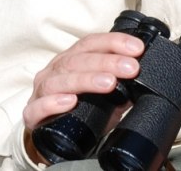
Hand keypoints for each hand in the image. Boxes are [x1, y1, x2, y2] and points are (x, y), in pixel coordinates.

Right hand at [23, 31, 144, 130]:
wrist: (52, 138)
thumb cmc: (79, 111)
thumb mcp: (105, 97)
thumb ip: (123, 87)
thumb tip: (148, 81)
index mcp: (71, 60)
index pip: (91, 43)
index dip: (114, 42)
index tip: (137, 49)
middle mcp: (55, 71)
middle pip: (78, 60)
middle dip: (107, 62)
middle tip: (131, 68)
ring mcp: (41, 92)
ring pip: (60, 80)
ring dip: (86, 79)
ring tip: (109, 83)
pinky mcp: (32, 115)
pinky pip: (38, 107)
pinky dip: (54, 103)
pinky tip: (71, 102)